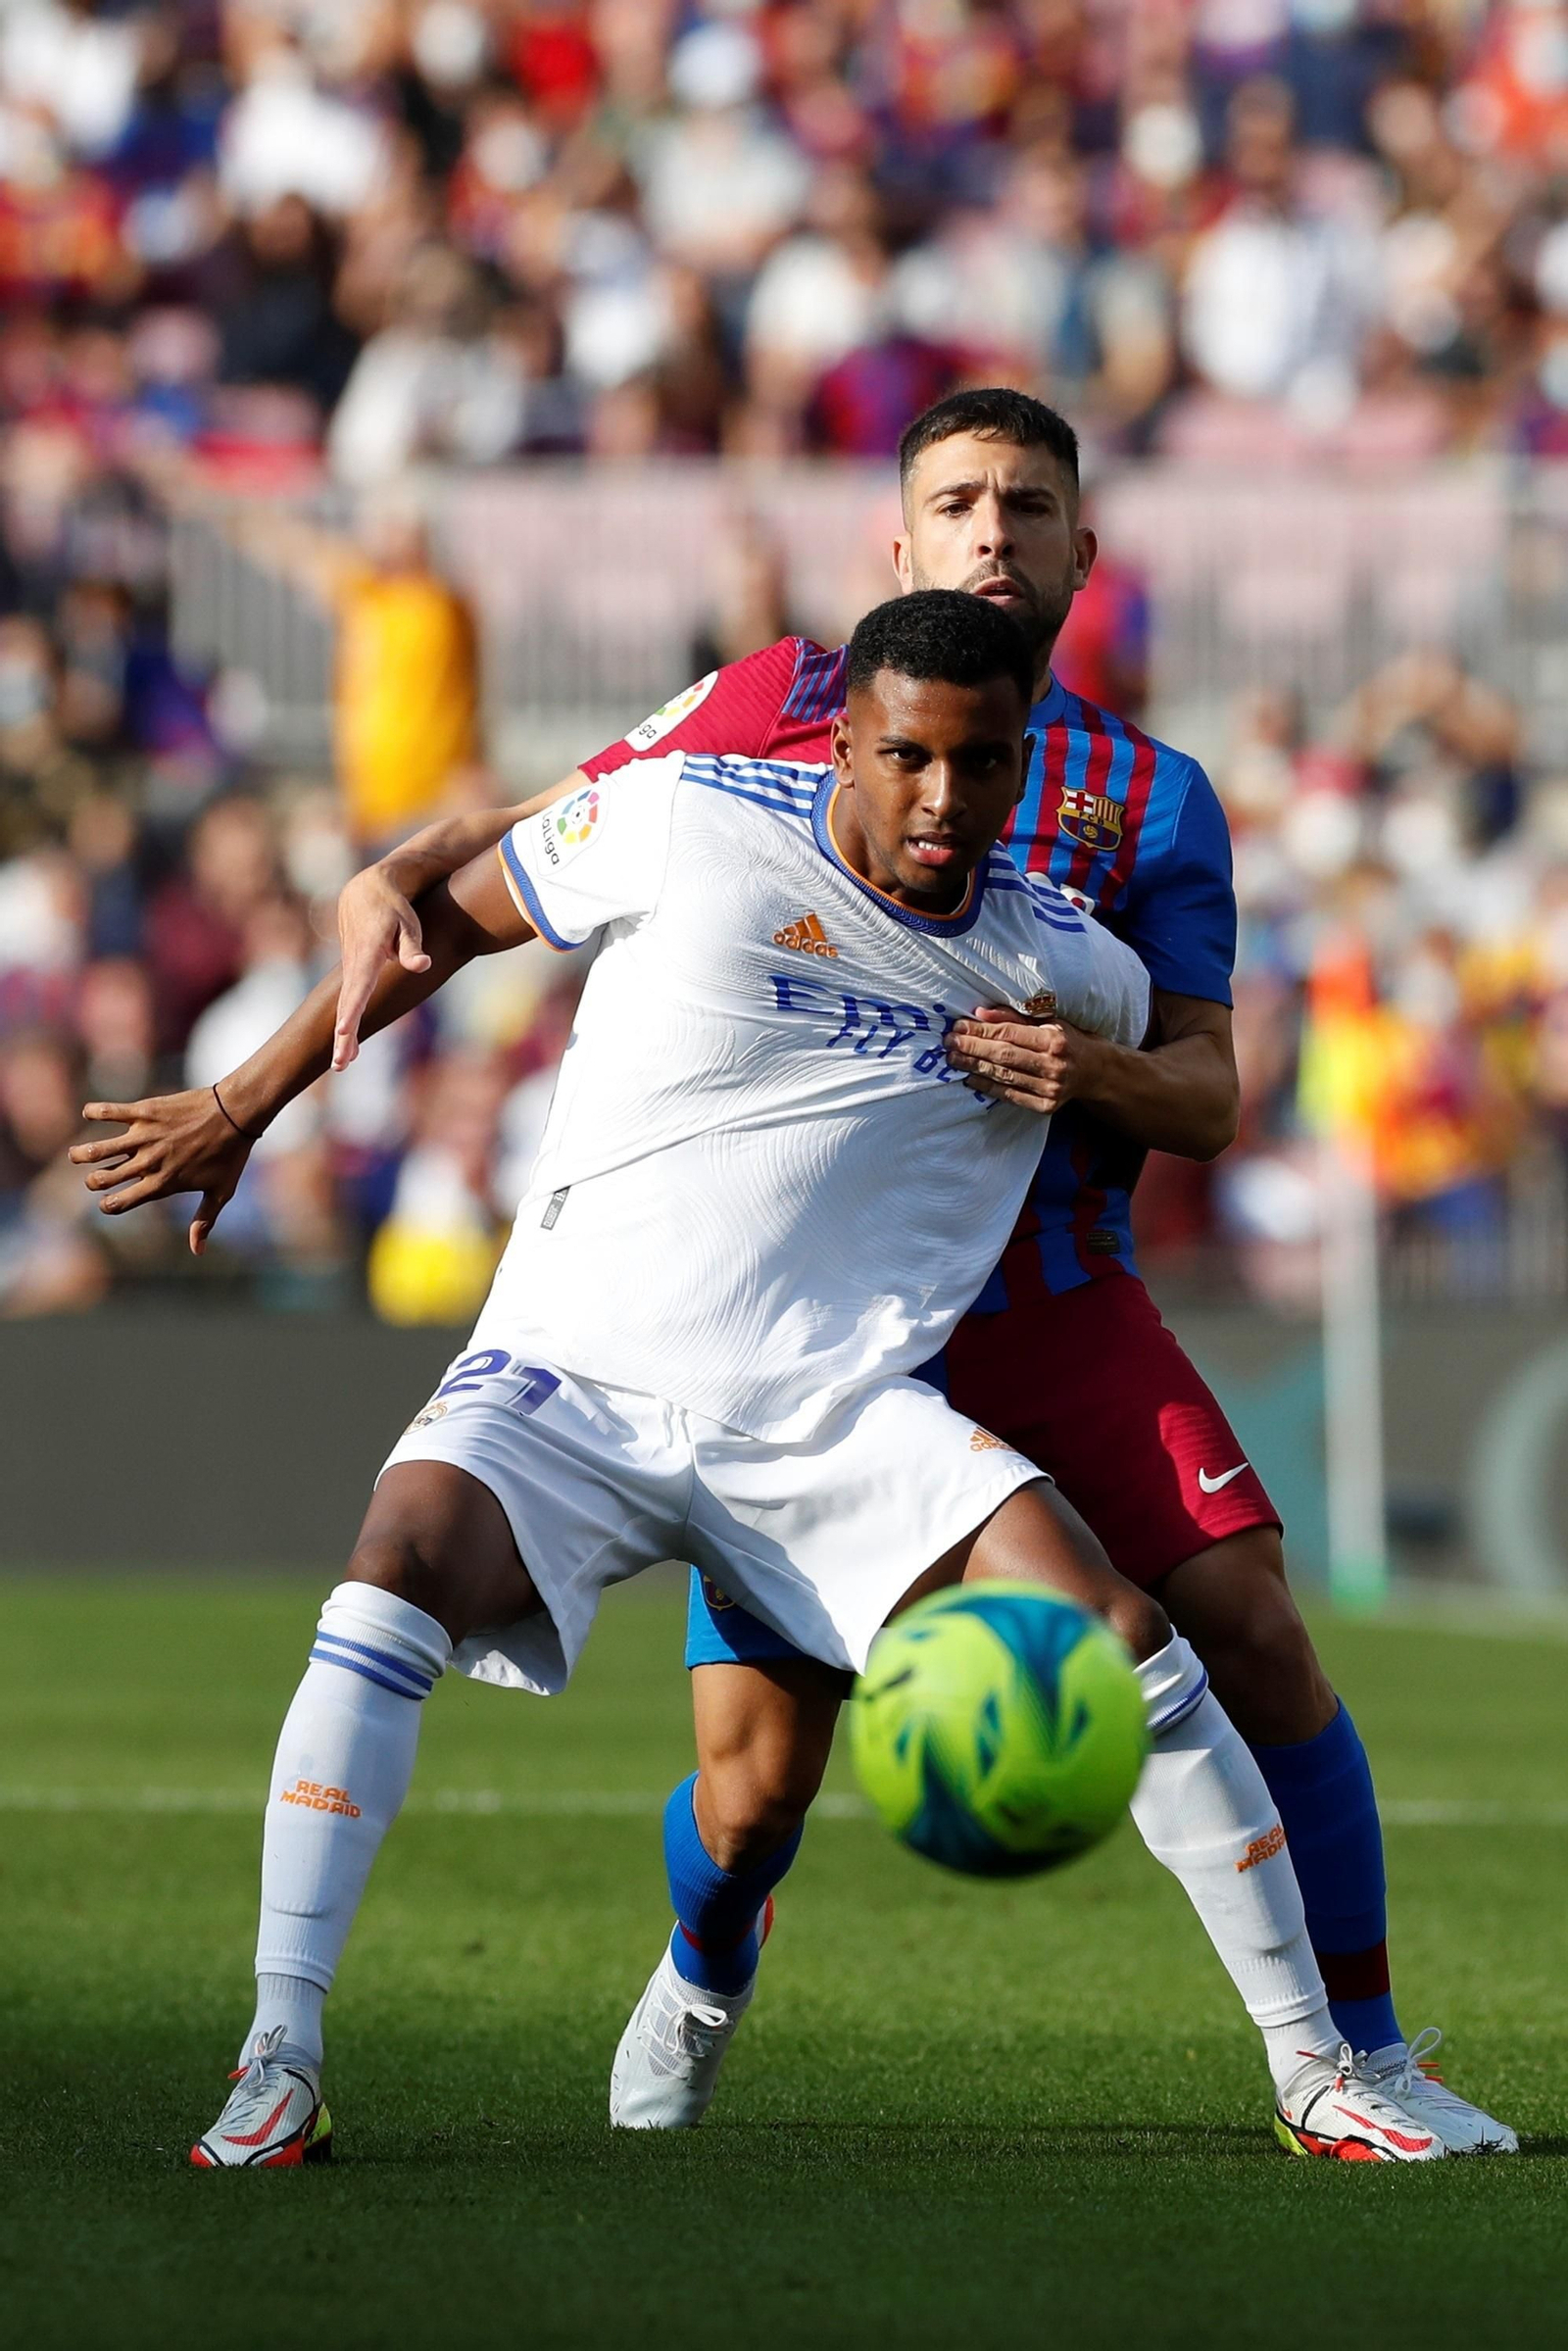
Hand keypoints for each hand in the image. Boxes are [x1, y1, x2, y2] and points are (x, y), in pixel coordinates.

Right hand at [69, 1088, 254, 1254]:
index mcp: (163, 1183)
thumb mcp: (220, 1191)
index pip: (121, 1203)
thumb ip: (204, 1220)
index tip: (105, 1203)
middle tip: (92, 1178)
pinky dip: (95, 1111)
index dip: (107, 1206)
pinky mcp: (145, 1112)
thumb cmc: (231, 1155)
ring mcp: (145, 1136)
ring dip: (82, 1153)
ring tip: (76, 1154)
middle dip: (92, 1181)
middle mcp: (149, 1162)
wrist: (235, 1114)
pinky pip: (111, 1112)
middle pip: (104, 1178)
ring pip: (100, 1149)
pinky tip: (88, 1112)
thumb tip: (197, 1251)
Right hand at [333, 863, 429, 1069]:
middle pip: (347, 1005)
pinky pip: (349, 1000)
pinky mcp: (352, 971)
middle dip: (344, 1035)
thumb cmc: (395, 907)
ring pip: (346, 1005)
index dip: (351, 1011)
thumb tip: (421, 965)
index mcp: (367, 954)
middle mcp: (354, 964)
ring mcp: (350, 968)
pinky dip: (347, 1022)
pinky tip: (349, 1045)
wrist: (368, 891)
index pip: (358, 988)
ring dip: (344, 1036)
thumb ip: (412, 946)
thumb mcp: (408, 923)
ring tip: (344, 1063)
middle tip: (340, 1064)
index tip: (342, 1032)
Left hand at [945, 1007, 1107, 1114]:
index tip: (959, 1027)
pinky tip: (970, 1078)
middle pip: (1004, 1056)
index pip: (1009, 1034)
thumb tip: (979, 1013)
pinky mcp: (1045, 1106)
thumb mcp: (1048, 1021)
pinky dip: (988, 1087)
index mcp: (1055, 1039)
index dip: (981, 1031)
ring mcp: (1050, 1088)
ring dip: (974, 1067)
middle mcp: (1054, 1065)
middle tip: (949, 1043)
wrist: (1095, 1071)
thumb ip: (1014, 1017)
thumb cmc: (1067, 1040)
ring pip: (1004, 1076)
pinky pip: (1010, 1095)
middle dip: (972, 1049)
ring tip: (953, 1059)